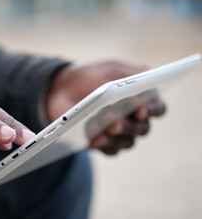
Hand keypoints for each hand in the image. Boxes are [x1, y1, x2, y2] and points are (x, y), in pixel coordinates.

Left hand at [47, 61, 165, 154]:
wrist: (62, 88)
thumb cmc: (91, 76)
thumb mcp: (111, 69)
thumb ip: (132, 72)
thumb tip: (151, 74)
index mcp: (141, 98)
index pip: (157, 107)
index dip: (153, 110)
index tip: (141, 110)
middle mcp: (134, 118)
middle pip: (143, 128)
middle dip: (131, 126)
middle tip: (117, 123)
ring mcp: (119, 132)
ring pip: (128, 141)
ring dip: (118, 137)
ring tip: (105, 131)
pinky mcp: (103, 142)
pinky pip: (110, 150)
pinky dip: (105, 146)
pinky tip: (95, 141)